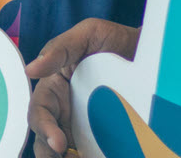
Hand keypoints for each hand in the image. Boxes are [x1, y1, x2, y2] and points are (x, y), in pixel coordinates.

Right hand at [25, 19, 139, 156]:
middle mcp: (64, 110)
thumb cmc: (113, 40)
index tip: (58, 142)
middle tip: (66, 157)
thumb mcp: (86, 34)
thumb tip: (30, 70)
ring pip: (65, 150)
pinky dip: (88, 157)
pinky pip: (90, 152)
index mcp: (54, 87)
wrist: (150, 53)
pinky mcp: (103, 137)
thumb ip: (59, 49)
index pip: (39, 112)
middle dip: (49, 153)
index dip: (44, 128)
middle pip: (45, 137)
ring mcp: (83, 126)